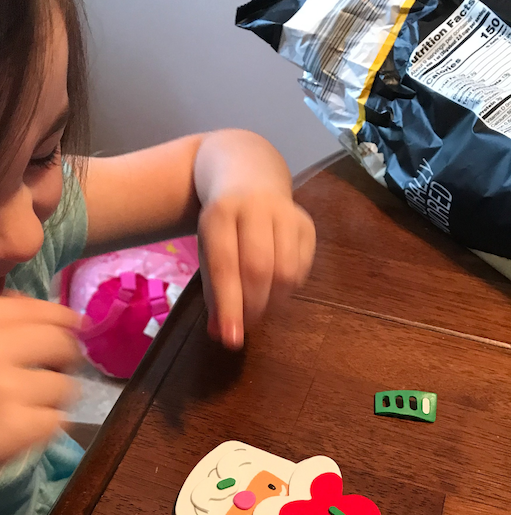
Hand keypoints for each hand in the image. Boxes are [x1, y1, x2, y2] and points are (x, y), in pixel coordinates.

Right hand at [0, 296, 81, 502]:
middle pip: (59, 340)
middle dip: (68, 355)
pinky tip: (24, 431)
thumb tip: (33, 309)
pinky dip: (46, 427)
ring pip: (64, 384)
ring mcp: (3, 388)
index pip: (31, 307)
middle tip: (61, 369)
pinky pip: (56, 420)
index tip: (72, 326)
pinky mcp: (18, 427)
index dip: (60, 317)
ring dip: (56, 397)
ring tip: (33, 408)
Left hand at [194, 130, 315, 347]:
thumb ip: (214, 290)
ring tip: (260, 310)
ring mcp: (286, 213)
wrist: (248, 174)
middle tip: (246, 327)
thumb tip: (220, 334)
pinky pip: (303, 267)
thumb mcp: (208, 249)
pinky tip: (275, 290)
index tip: (230, 339)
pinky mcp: (306, 223)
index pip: (225, 266)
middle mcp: (255, 209)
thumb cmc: (223, 224)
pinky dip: (289, 289)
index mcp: (220, 213)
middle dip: (253, 306)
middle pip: (259, 269)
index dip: (229, 306)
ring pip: (286, 271)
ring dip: (273, 302)